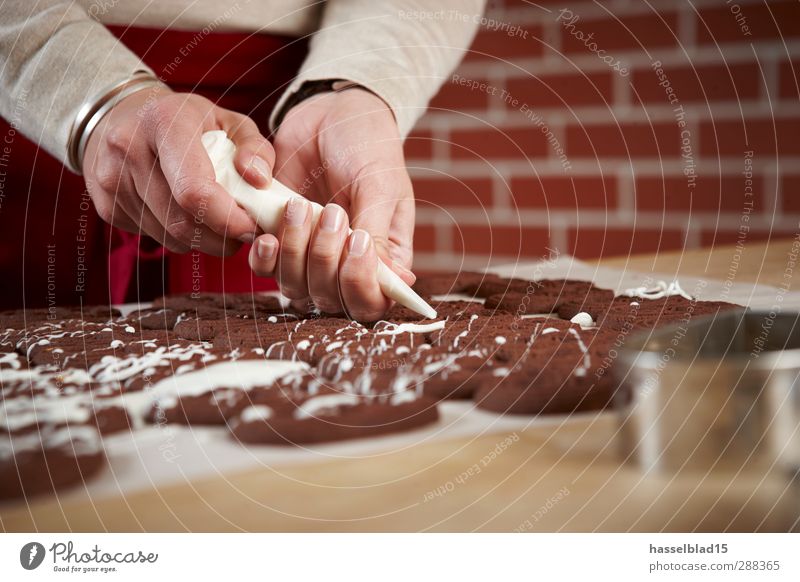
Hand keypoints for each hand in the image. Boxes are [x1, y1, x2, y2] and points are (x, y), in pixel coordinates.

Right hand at [83, 87, 272, 254]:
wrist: (122, 115)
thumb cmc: (188, 121)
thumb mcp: (228, 121)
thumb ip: (256, 148)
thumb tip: (260, 181)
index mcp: (165, 121)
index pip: (194, 189)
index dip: (227, 218)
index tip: (251, 227)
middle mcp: (129, 148)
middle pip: (181, 220)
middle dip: (221, 236)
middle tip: (243, 232)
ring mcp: (111, 178)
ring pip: (169, 235)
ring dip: (202, 240)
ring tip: (218, 223)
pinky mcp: (104, 204)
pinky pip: (154, 236)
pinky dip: (179, 236)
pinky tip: (187, 215)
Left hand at [250, 88, 415, 320]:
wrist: (331, 113)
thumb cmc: (368, 146)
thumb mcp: (380, 185)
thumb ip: (379, 232)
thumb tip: (398, 281)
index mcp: (383, 257)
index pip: (371, 302)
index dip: (360, 287)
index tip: (356, 244)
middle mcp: (346, 264)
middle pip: (329, 299)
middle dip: (324, 259)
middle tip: (331, 211)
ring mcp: (310, 254)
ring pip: (295, 286)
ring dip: (293, 252)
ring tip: (299, 206)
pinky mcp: (280, 238)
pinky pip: (266, 267)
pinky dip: (264, 254)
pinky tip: (267, 231)